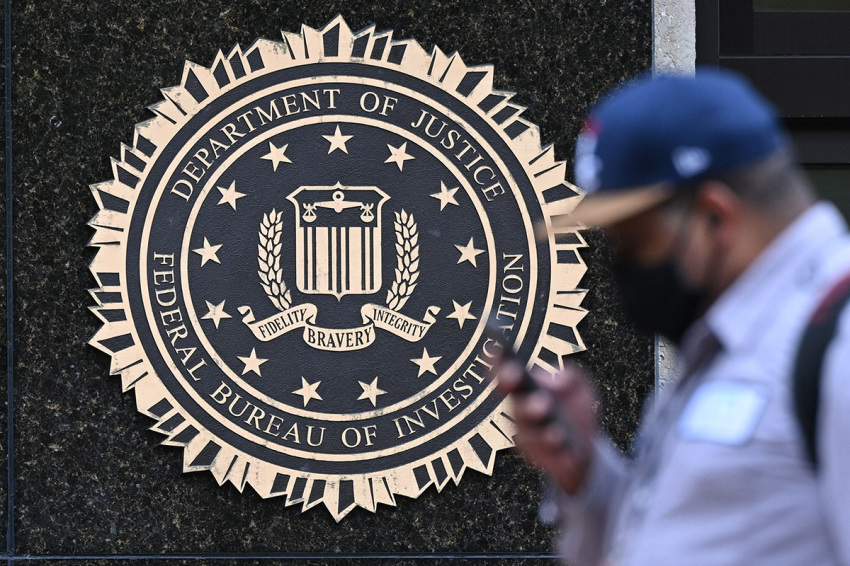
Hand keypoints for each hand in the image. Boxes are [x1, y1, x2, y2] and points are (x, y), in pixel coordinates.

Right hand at [495, 360, 597, 494]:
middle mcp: (521, 410)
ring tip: (551, 420)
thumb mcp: (580, 388)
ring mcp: (528, 434)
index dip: (498, 361)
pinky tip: (563, 446)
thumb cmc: (574, 410)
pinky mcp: (538, 457)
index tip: (496, 349)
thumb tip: (555, 381)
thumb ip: (571, 376)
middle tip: (524, 383)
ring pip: (528, 430)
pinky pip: (544, 455)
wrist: (584, 448)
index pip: (507, 373)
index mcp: (526, 388)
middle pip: (514, 400)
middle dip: (515, 390)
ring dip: (538, 425)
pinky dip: (554, 451)